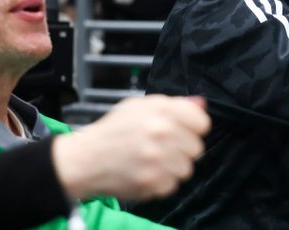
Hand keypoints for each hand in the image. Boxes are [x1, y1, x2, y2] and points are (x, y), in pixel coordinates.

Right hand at [52, 95, 210, 200]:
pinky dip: (162, 181)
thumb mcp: (140, 106)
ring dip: (173, 167)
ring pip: (187, 168)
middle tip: (164, 147)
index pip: (202, 123)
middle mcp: (161, 132)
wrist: (86, 158)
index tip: (184, 131)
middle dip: (183, 149)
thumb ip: (174, 104)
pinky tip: (146, 171)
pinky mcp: (152, 181)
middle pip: (197, 148)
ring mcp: (157, 158)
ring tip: (153, 160)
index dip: (193, 128)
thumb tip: (201, 104)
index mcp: (161, 109)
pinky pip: (172, 184)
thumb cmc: (114, 131)